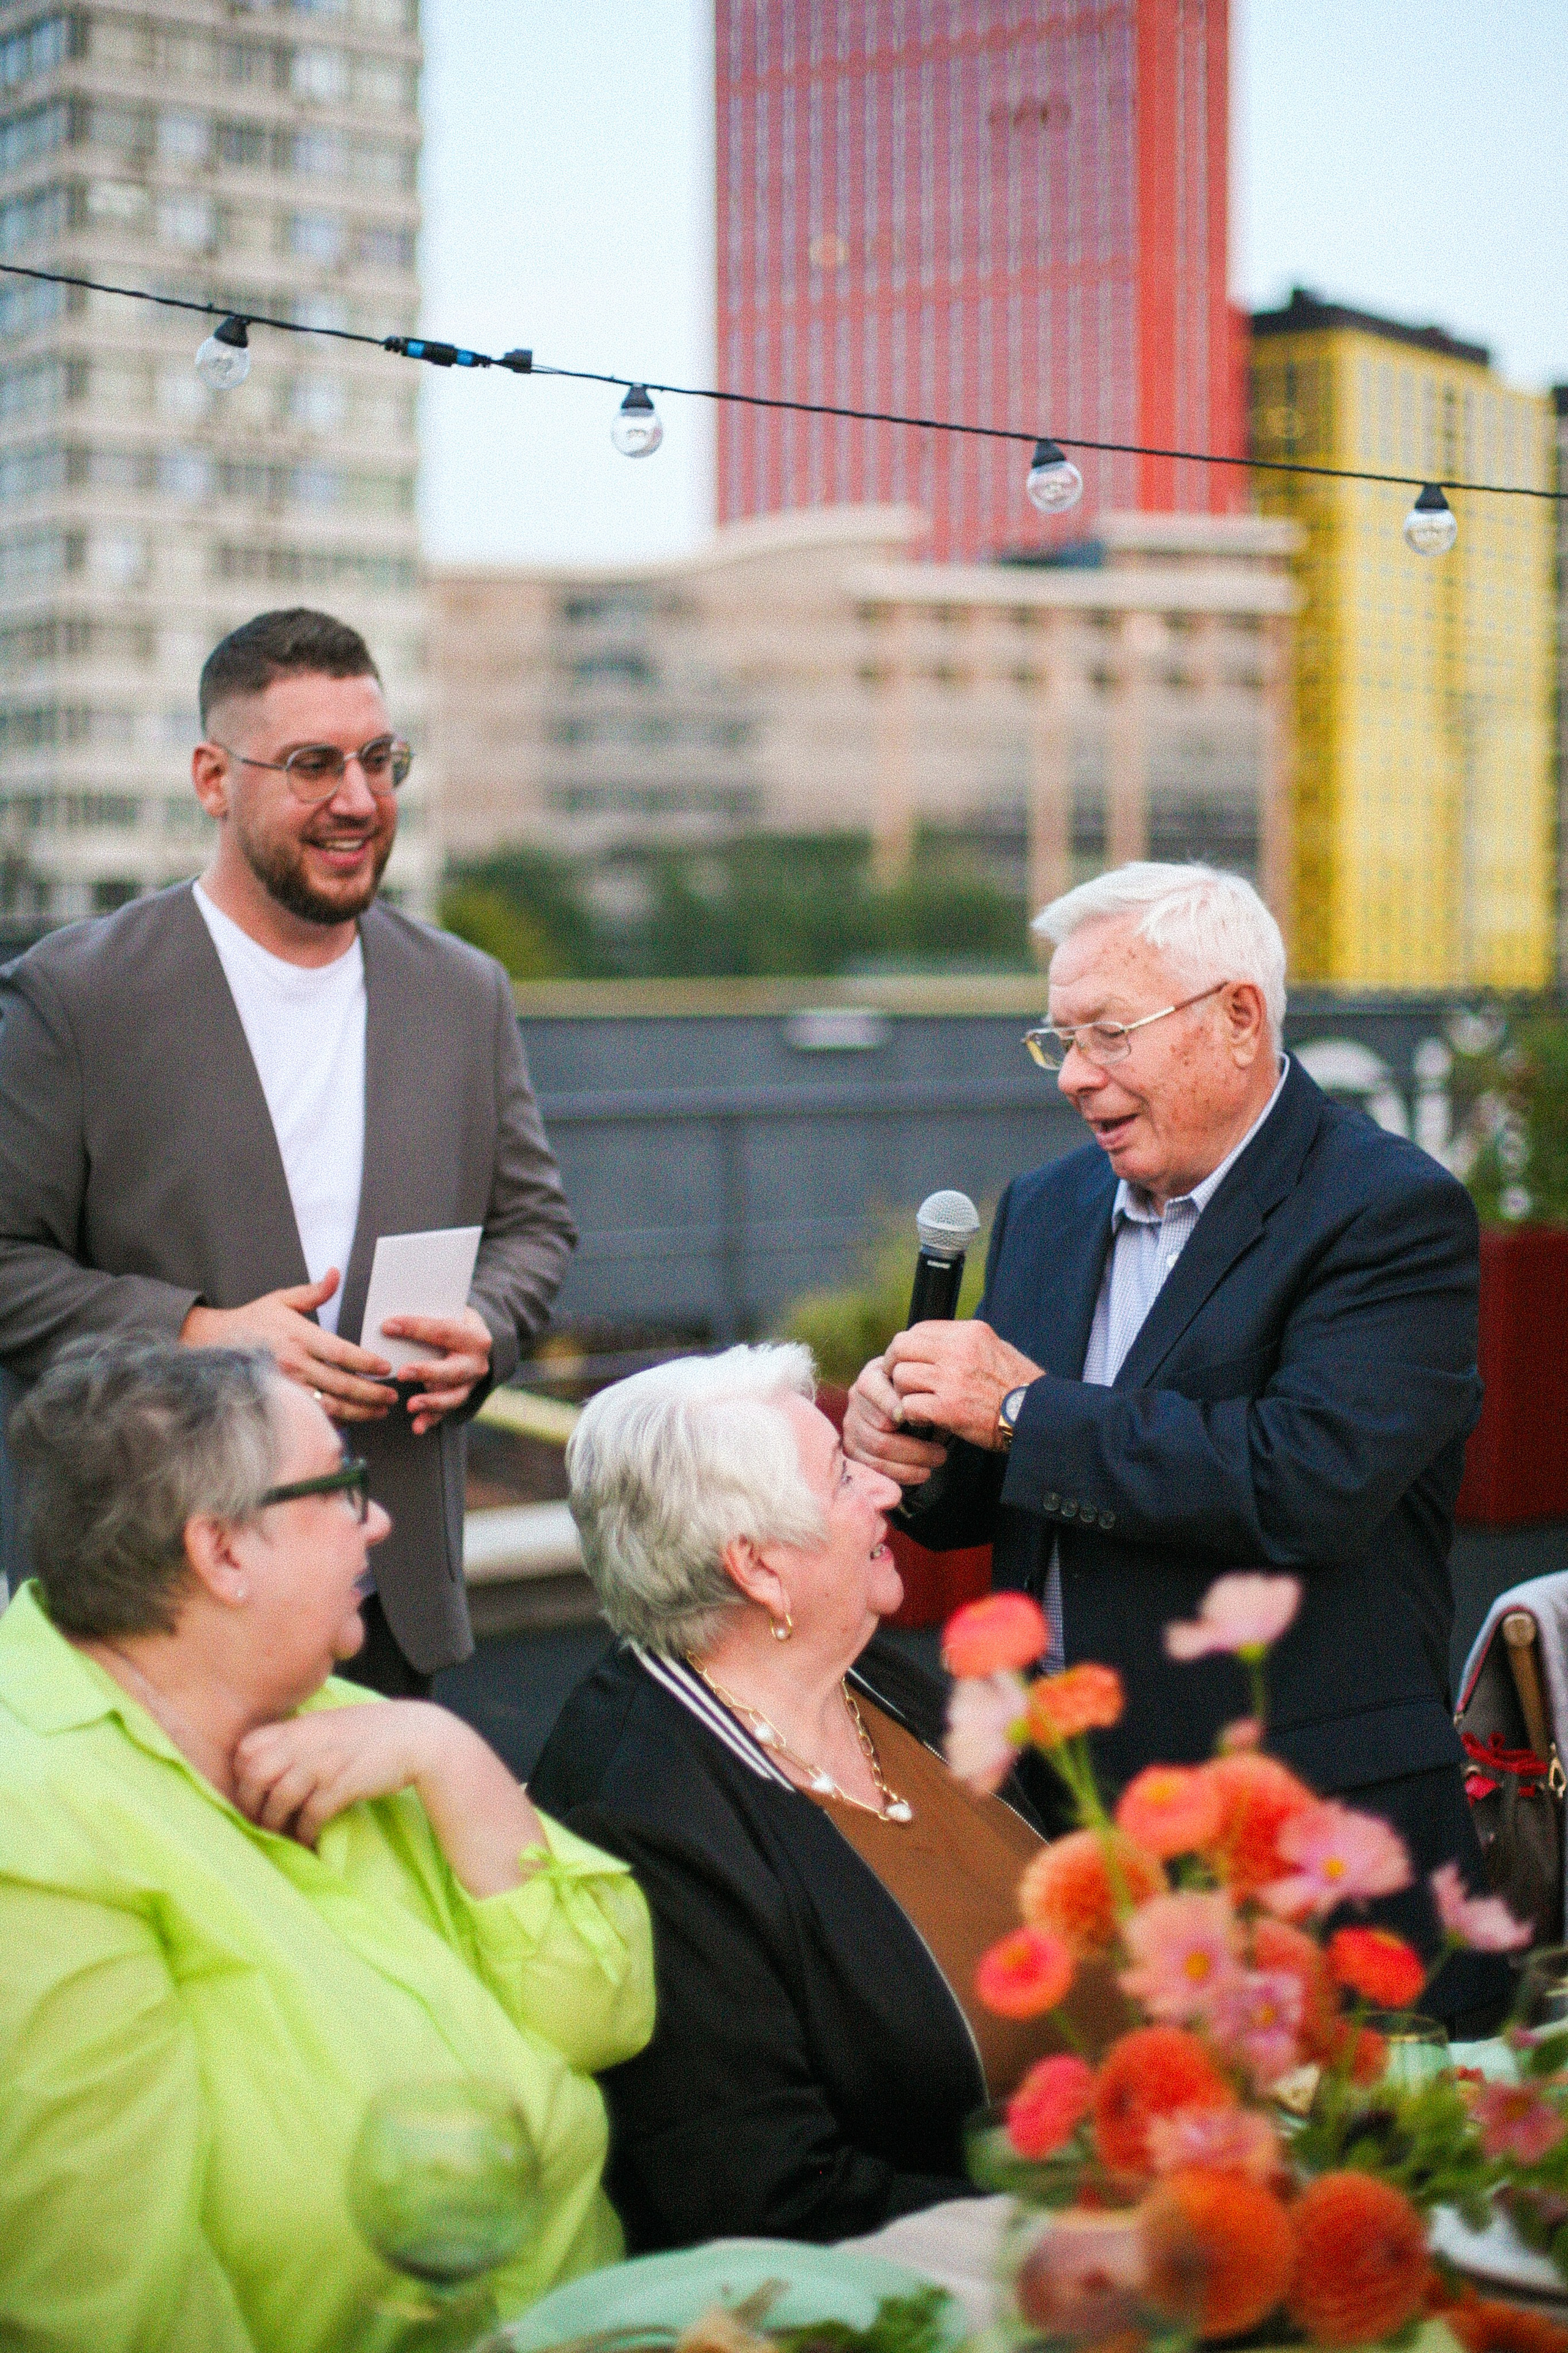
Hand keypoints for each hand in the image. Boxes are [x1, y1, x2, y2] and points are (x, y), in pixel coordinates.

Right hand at [181, 1271, 395, 1422]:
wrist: (215, 1342)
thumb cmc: (253, 1321)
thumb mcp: (282, 1300)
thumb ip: (314, 1292)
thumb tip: (335, 1274)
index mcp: (300, 1337)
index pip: (342, 1353)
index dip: (367, 1363)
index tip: (385, 1369)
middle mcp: (295, 1363)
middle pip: (342, 1383)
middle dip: (371, 1393)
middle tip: (391, 1397)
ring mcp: (286, 1385)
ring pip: (329, 1404)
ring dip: (358, 1411)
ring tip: (378, 1412)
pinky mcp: (279, 1401)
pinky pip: (310, 1415)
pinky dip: (333, 1421)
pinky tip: (350, 1421)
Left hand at [233, 1700, 544, 1896]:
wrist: (417, 1736)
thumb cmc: (373, 1732)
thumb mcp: (330, 1725)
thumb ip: (299, 1738)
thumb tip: (267, 1760)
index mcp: (301, 1726)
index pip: (247, 1749)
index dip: (241, 1775)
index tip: (250, 1792)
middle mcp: (307, 1742)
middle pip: (255, 1776)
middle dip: (252, 1804)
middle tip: (260, 1820)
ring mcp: (324, 1763)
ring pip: (279, 1800)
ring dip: (275, 1824)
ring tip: (281, 1835)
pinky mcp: (343, 1785)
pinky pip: (310, 1815)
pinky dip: (304, 1832)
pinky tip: (308, 1838)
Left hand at [378, 1306, 493, 1435]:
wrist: (477, 1345)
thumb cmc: (455, 1325)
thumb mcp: (450, 1314)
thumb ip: (428, 1316)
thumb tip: (391, 1321)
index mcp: (475, 1337)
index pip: (443, 1330)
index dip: (416, 1328)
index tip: (388, 1326)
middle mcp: (476, 1363)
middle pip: (453, 1370)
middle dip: (427, 1372)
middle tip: (403, 1373)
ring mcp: (470, 1384)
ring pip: (453, 1397)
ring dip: (431, 1402)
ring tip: (411, 1405)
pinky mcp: (460, 1397)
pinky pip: (445, 1413)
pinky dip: (431, 1420)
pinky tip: (417, 1426)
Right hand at [844, 1353, 950, 1486]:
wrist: (909, 1404)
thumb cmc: (921, 1391)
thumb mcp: (921, 1382)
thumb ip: (919, 1388)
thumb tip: (914, 1410)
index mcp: (871, 1376)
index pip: (872, 1388)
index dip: (891, 1404)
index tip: (912, 1417)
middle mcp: (856, 1398)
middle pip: (878, 1426)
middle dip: (913, 1444)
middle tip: (941, 1453)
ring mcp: (852, 1424)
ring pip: (877, 1448)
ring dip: (911, 1461)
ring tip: (936, 1462)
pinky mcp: (852, 1447)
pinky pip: (874, 1467)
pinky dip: (901, 1473)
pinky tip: (922, 1473)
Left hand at [881, 1319, 1042, 1450]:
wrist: (1037, 1416)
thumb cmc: (1019, 1386)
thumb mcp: (995, 1348)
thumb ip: (964, 1344)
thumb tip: (934, 1344)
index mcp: (969, 1333)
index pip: (919, 1330)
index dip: (907, 1348)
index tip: (909, 1362)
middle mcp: (958, 1351)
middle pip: (901, 1347)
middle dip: (894, 1365)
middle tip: (899, 1381)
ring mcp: (951, 1379)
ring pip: (902, 1377)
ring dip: (904, 1392)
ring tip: (918, 1402)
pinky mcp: (948, 1408)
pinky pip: (909, 1405)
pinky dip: (912, 1414)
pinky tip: (924, 1419)